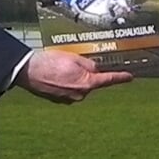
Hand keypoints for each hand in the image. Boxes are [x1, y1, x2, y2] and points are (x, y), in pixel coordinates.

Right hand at [15, 48, 132, 102]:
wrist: (28, 71)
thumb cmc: (51, 63)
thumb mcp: (74, 58)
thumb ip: (89, 64)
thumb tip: (95, 69)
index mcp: (86, 84)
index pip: (108, 79)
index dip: (120, 77)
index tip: (129, 77)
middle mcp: (80, 95)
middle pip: (91, 82)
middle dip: (86, 73)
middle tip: (72, 62)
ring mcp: (69, 99)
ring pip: (78, 86)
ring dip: (74, 78)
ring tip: (60, 68)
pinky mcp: (59, 100)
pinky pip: (68, 90)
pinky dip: (65, 83)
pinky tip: (55, 75)